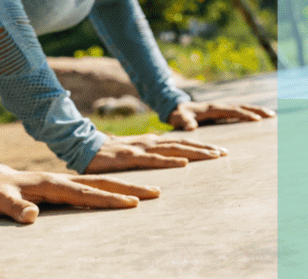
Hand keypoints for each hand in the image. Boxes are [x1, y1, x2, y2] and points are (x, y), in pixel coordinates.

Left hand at [0, 162, 160, 222]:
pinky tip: (126, 196)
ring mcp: (64, 183)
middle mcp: (62, 180)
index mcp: (50, 183)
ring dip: (126, 187)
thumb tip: (32, 215)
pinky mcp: (63, 188)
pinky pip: (93, 190)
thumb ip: (14, 208)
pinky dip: (113, 191)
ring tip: (152, 191)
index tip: (132, 203)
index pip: (84, 193)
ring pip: (101, 185)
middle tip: (157, 193)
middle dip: (130, 188)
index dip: (108, 199)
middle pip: (101, 184)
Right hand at [84, 133, 226, 172]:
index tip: (220, 151)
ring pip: (173, 150)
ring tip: (214, 156)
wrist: (82, 146)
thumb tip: (162, 162)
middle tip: (225, 153)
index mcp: (150, 142)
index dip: (200, 146)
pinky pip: (153, 160)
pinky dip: (170, 161)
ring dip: (195, 153)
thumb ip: (147, 157)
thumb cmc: (106, 154)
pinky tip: (184, 163)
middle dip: (205, 148)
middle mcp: (149, 143)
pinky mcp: (130, 157)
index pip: (180, 143)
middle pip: (182, 144)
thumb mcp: (131, 154)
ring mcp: (140, 148)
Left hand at [167, 100, 275, 130]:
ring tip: (271, 115)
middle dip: (256, 110)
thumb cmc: (177, 114)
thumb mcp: (178, 118)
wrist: (175, 108)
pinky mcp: (221, 112)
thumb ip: (184, 122)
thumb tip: (191, 127)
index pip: (231, 111)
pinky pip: (238, 112)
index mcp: (212, 108)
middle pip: (241, 107)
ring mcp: (221, 108)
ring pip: (241, 108)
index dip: (244, 115)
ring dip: (256, 110)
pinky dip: (249, 113)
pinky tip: (259, 118)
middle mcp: (219, 106)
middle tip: (272, 115)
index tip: (257, 119)